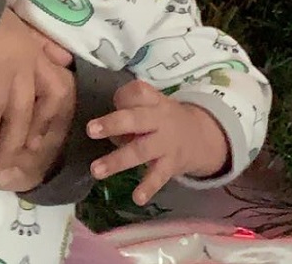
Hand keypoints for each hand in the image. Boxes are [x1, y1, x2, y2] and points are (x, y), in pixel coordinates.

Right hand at [0, 10, 73, 182]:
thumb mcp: (27, 28)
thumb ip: (45, 46)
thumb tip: (66, 57)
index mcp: (36, 61)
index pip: (53, 96)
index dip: (45, 124)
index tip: (35, 148)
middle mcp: (20, 71)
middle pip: (17, 117)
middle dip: (7, 150)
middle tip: (0, 177)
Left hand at [86, 81, 227, 204]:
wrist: (201, 136)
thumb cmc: (161, 119)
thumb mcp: (151, 106)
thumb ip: (129, 113)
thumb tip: (108, 132)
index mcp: (153, 101)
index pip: (138, 92)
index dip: (123, 96)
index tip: (114, 102)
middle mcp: (160, 120)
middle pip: (136, 119)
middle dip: (113, 124)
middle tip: (90, 130)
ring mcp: (166, 143)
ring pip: (141, 150)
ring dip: (117, 161)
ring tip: (96, 170)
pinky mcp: (172, 164)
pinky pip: (159, 176)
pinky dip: (148, 187)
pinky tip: (137, 198)